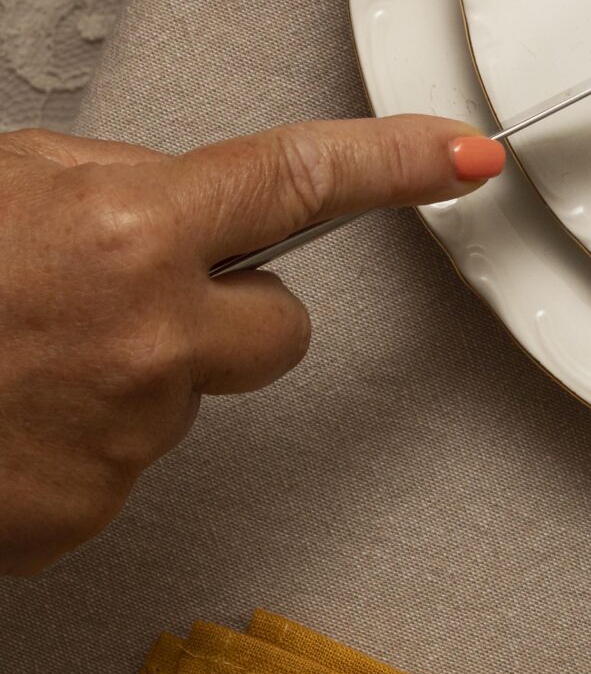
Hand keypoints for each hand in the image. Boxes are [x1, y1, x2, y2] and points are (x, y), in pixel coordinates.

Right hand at [0, 114, 504, 573]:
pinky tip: (9, 417)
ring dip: (131, 376)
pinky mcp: (82, 517)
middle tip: (134, 300)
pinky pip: (119, 468)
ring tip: (25, 357)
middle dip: (231, 309)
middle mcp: (150, 338)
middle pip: (278, 326)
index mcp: (134, 231)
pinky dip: (75, 445)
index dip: (395, 162)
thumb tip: (166, 204)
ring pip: (184, 397)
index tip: (462, 157)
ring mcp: (123, 438)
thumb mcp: (13, 185)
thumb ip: (113, 188)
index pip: (302, 179)